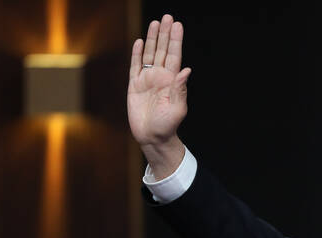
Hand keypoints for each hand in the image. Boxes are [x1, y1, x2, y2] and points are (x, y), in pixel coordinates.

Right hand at [128, 14, 190, 176]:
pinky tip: (140, 41)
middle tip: (167, 17)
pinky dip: (137, 53)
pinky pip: (135, 66)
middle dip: (165, 33)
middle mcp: (160, 77)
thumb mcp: (177, 108)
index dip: (175, 40)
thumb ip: (180, 88)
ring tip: (155, 22)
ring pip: (150, 54)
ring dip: (153, 38)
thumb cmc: (168, 125)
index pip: (174, 55)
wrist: (152, 137)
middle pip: (163, 50)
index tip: (177, 24)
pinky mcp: (135, 85)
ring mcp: (147, 80)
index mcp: (172, 81)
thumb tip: (186, 69)